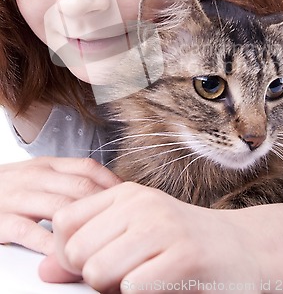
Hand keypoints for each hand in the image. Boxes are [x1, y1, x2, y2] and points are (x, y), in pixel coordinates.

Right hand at [0, 156, 119, 254]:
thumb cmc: (12, 186)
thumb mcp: (39, 174)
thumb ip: (68, 179)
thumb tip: (107, 191)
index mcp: (49, 165)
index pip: (88, 168)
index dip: (112, 183)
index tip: (132, 199)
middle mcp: (37, 177)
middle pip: (80, 188)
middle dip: (106, 208)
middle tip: (125, 225)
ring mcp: (20, 197)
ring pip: (61, 209)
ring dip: (85, 228)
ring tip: (104, 243)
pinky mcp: (2, 219)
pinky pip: (31, 232)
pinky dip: (51, 245)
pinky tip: (66, 255)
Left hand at [40, 182, 262, 292]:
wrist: (241, 248)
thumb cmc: (182, 242)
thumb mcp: (132, 234)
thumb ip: (89, 250)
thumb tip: (45, 270)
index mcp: (126, 194)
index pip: (65, 222)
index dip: (68, 253)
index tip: (91, 263)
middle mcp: (142, 204)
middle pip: (78, 252)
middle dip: (92, 275)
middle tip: (122, 275)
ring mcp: (163, 227)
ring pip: (100, 272)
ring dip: (115, 289)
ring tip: (141, 280)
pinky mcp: (184, 256)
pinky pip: (133, 288)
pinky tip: (160, 284)